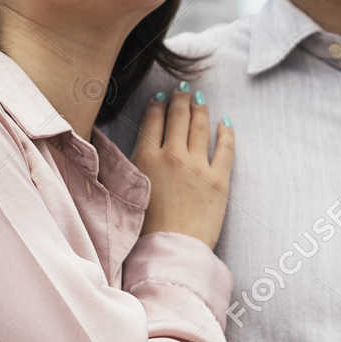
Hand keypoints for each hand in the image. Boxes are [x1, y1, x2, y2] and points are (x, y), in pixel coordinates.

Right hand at [132, 84, 233, 250]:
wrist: (170, 250)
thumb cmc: (143, 228)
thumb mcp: (125, 191)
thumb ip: (125, 166)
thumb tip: (113, 150)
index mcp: (146, 158)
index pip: (154, 121)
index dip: (158, 105)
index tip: (161, 97)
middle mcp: (173, 155)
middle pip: (178, 118)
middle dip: (180, 100)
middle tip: (183, 91)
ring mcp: (198, 166)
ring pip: (201, 127)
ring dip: (200, 110)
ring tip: (200, 100)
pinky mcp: (219, 179)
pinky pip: (226, 148)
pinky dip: (226, 132)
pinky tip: (226, 123)